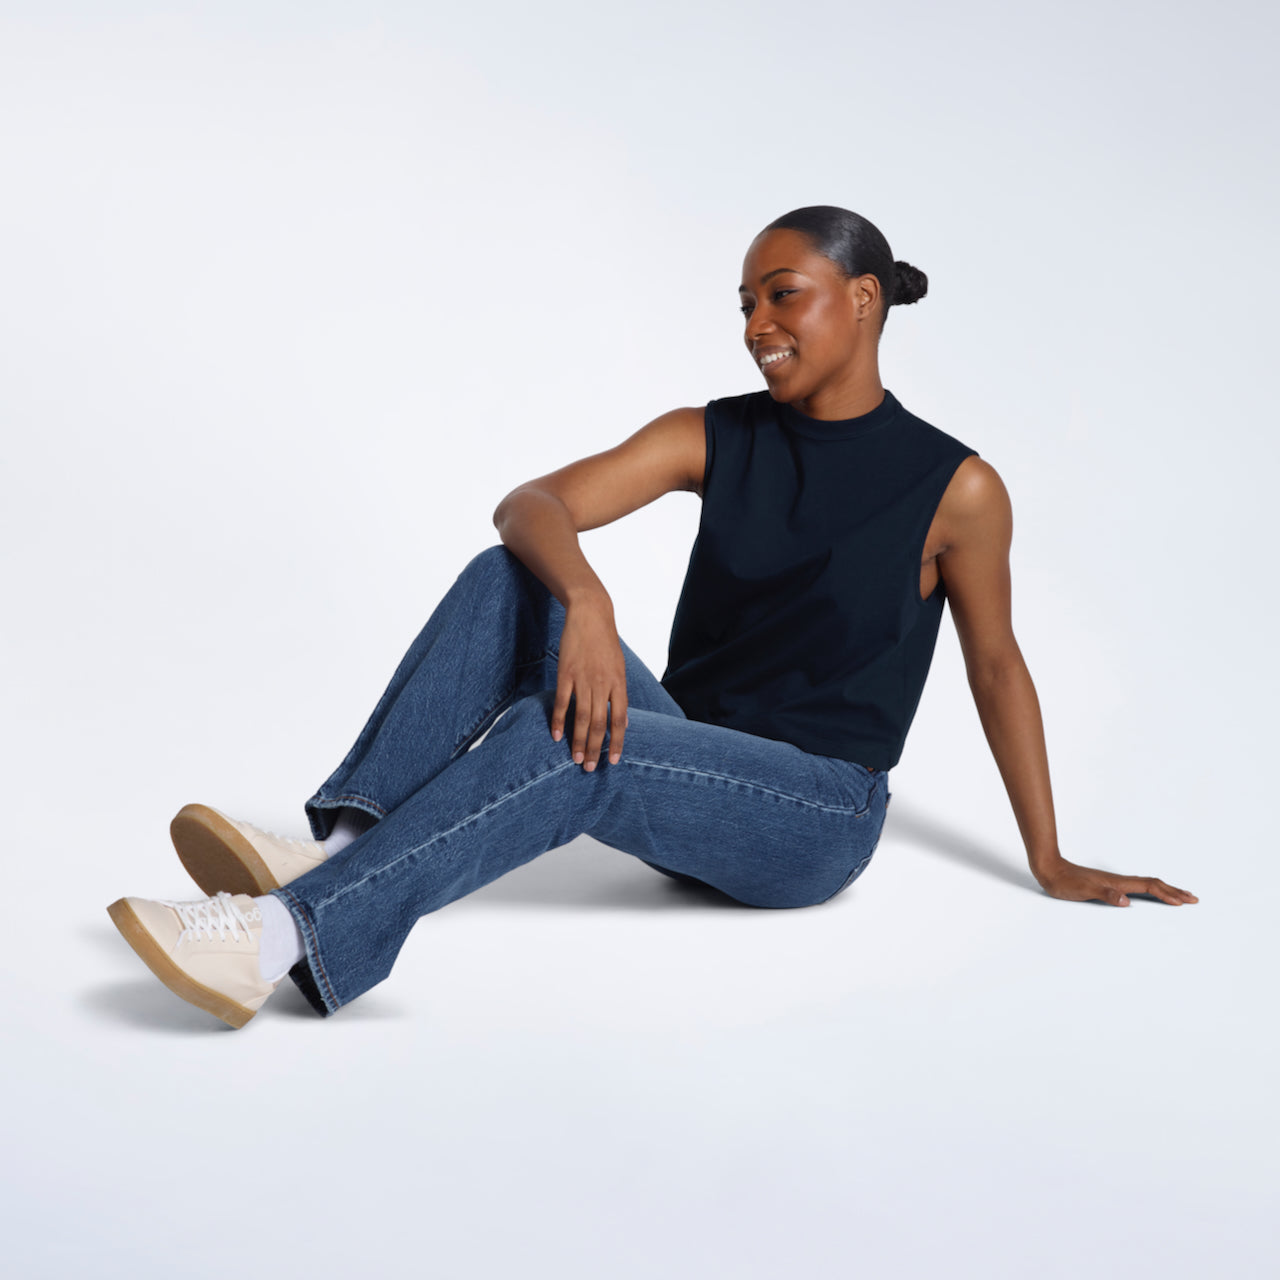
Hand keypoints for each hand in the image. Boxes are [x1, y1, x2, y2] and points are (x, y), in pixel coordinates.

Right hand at [551, 595, 628, 771]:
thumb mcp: (620, 667)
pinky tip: (556, 735)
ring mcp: (583, 679)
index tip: (613, 760)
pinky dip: (558, 720)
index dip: (617, 742)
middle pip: (600, 723)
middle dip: (596, 748)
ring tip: (576, 758)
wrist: (590, 614)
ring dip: (579, 740)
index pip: (620, 719)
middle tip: (590, 768)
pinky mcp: (565, 673)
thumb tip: (623, 722)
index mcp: (619, 683)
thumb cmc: (606, 642)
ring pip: (582, 717)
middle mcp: (602, 684)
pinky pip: (561, 702)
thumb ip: (620, 694)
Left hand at [1034, 855, 1198, 906]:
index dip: (1167, 894)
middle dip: (1174, 891)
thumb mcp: (1084, 891)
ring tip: (1180, 896)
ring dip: (1165, 890)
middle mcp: (1119, 880)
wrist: (1050, 869)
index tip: (1184, 902)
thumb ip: (1105, 895)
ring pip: (1146, 884)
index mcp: (1117, 882)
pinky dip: (1151, 890)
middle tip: (1193, 898)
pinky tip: (1150, 894)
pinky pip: (1137, 887)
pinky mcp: (1108, 884)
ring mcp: (1115, 881)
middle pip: (1153, 883)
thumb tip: (1126, 901)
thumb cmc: (1065, 882)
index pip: (1149, 887)